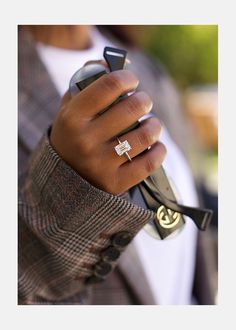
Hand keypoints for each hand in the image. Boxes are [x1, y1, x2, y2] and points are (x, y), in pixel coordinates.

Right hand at [50, 69, 165, 194]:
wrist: (64, 177)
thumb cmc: (73, 135)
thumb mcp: (70, 108)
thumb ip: (85, 83)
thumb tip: (107, 63)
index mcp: (72, 118)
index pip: (109, 84)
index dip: (127, 77)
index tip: (132, 80)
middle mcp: (85, 141)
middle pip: (132, 108)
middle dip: (144, 100)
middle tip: (143, 102)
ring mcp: (100, 164)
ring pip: (145, 136)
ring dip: (155, 125)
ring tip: (152, 124)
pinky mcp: (115, 182)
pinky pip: (149, 163)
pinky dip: (159, 150)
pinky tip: (157, 145)